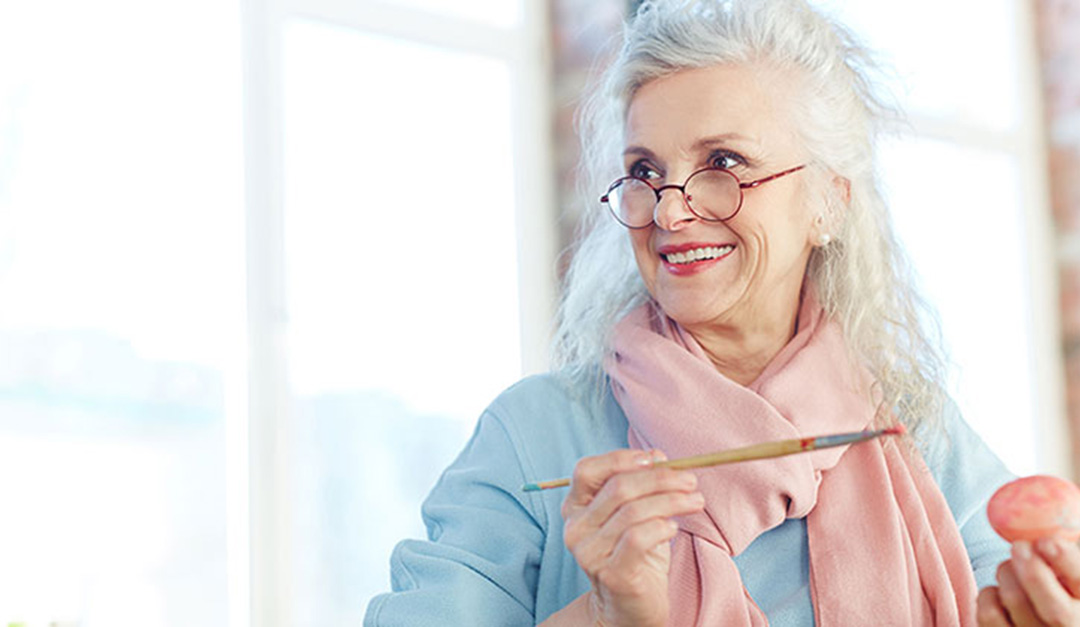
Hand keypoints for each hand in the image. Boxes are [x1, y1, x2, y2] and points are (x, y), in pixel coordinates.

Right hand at [560, 449, 704, 626]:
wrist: (631, 607)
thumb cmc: (636, 555)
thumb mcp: (638, 514)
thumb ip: (642, 484)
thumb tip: (657, 456)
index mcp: (575, 507)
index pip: (587, 470)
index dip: (620, 459)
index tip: (655, 459)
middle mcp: (576, 528)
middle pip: (618, 488)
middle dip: (660, 479)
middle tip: (690, 480)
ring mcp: (589, 553)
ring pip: (633, 511)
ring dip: (671, 501)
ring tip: (695, 501)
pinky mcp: (611, 573)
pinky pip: (638, 538)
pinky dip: (661, 527)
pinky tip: (674, 528)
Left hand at [977, 539, 1079, 625]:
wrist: (1039, 623)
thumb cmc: (1055, 589)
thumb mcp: (1065, 573)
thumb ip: (1065, 553)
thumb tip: (1052, 526)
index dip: (1067, 562)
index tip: (1047, 541)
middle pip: (1055, 610)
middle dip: (1034, 573)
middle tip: (1019, 546)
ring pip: (1017, 604)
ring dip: (1006, 573)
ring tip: (1008, 565)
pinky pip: (989, 615)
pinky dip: (987, 594)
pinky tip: (996, 591)